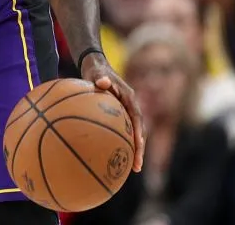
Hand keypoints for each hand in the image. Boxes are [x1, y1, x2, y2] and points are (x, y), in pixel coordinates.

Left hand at [81, 52, 144, 172]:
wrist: (95, 66)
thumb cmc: (96, 70)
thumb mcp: (98, 73)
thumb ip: (101, 78)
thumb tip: (102, 82)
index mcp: (130, 99)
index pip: (137, 119)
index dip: (139, 134)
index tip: (138, 147)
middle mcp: (131, 107)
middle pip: (138, 132)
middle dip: (139, 150)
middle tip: (137, 167)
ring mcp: (125, 112)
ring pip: (132, 134)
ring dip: (132, 150)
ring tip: (131, 168)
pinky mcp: (118, 115)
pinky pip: (121, 132)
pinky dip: (120, 143)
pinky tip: (112, 156)